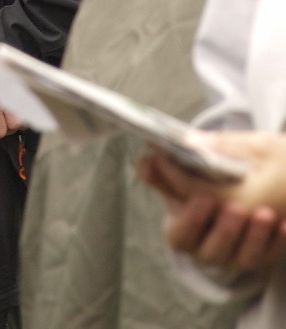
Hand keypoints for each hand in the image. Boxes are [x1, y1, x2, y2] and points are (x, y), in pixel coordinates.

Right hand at [139, 143, 285, 273]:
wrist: (225, 204)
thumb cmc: (198, 192)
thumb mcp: (179, 184)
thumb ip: (164, 173)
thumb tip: (146, 161)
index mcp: (182, 233)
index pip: (181, 235)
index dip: (192, 218)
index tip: (205, 197)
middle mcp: (206, 251)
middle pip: (213, 251)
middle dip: (225, 230)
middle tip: (236, 206)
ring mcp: (234, 258)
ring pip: (245, 258)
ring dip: (255, 237)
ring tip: (264, 213)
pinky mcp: (259, 258)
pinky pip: (270, 255)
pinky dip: (277, 241)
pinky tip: (283, 223)